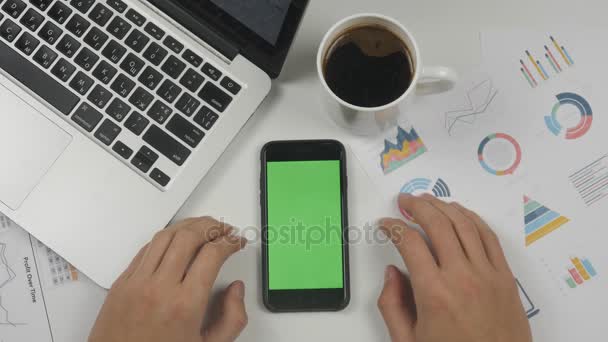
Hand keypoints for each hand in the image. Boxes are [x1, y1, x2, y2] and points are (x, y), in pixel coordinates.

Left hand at [89, 217, 247, 341]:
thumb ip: (232, 319)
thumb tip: (236, 290)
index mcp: (185, 305)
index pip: (212, 254)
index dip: (230, 242)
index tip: (237, 242)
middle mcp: (160, 289)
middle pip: (189, 237)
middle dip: (212, 227)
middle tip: (224, 230)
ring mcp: (137, 283)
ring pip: (165, 236)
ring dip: (188, 225)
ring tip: (203, 227)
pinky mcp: (121, 283)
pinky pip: (145, 249)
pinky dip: (165, 237)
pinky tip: (176, 239)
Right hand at [377, 194, 531, 341]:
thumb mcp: (408, 341)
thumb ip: (392, 305)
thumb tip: (392, 274)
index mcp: (434, 293)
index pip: (409, 242)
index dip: (393, 227)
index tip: (386, 224)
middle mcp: (461, 278)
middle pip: (437, 223)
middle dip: (417, 206)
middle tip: (405, 200)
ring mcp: (487, 275)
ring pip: (464, 224)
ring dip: (444, 206)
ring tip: (429, 200)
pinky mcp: (505, 278)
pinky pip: (489, 237)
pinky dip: (473, 219)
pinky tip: (461, 213)